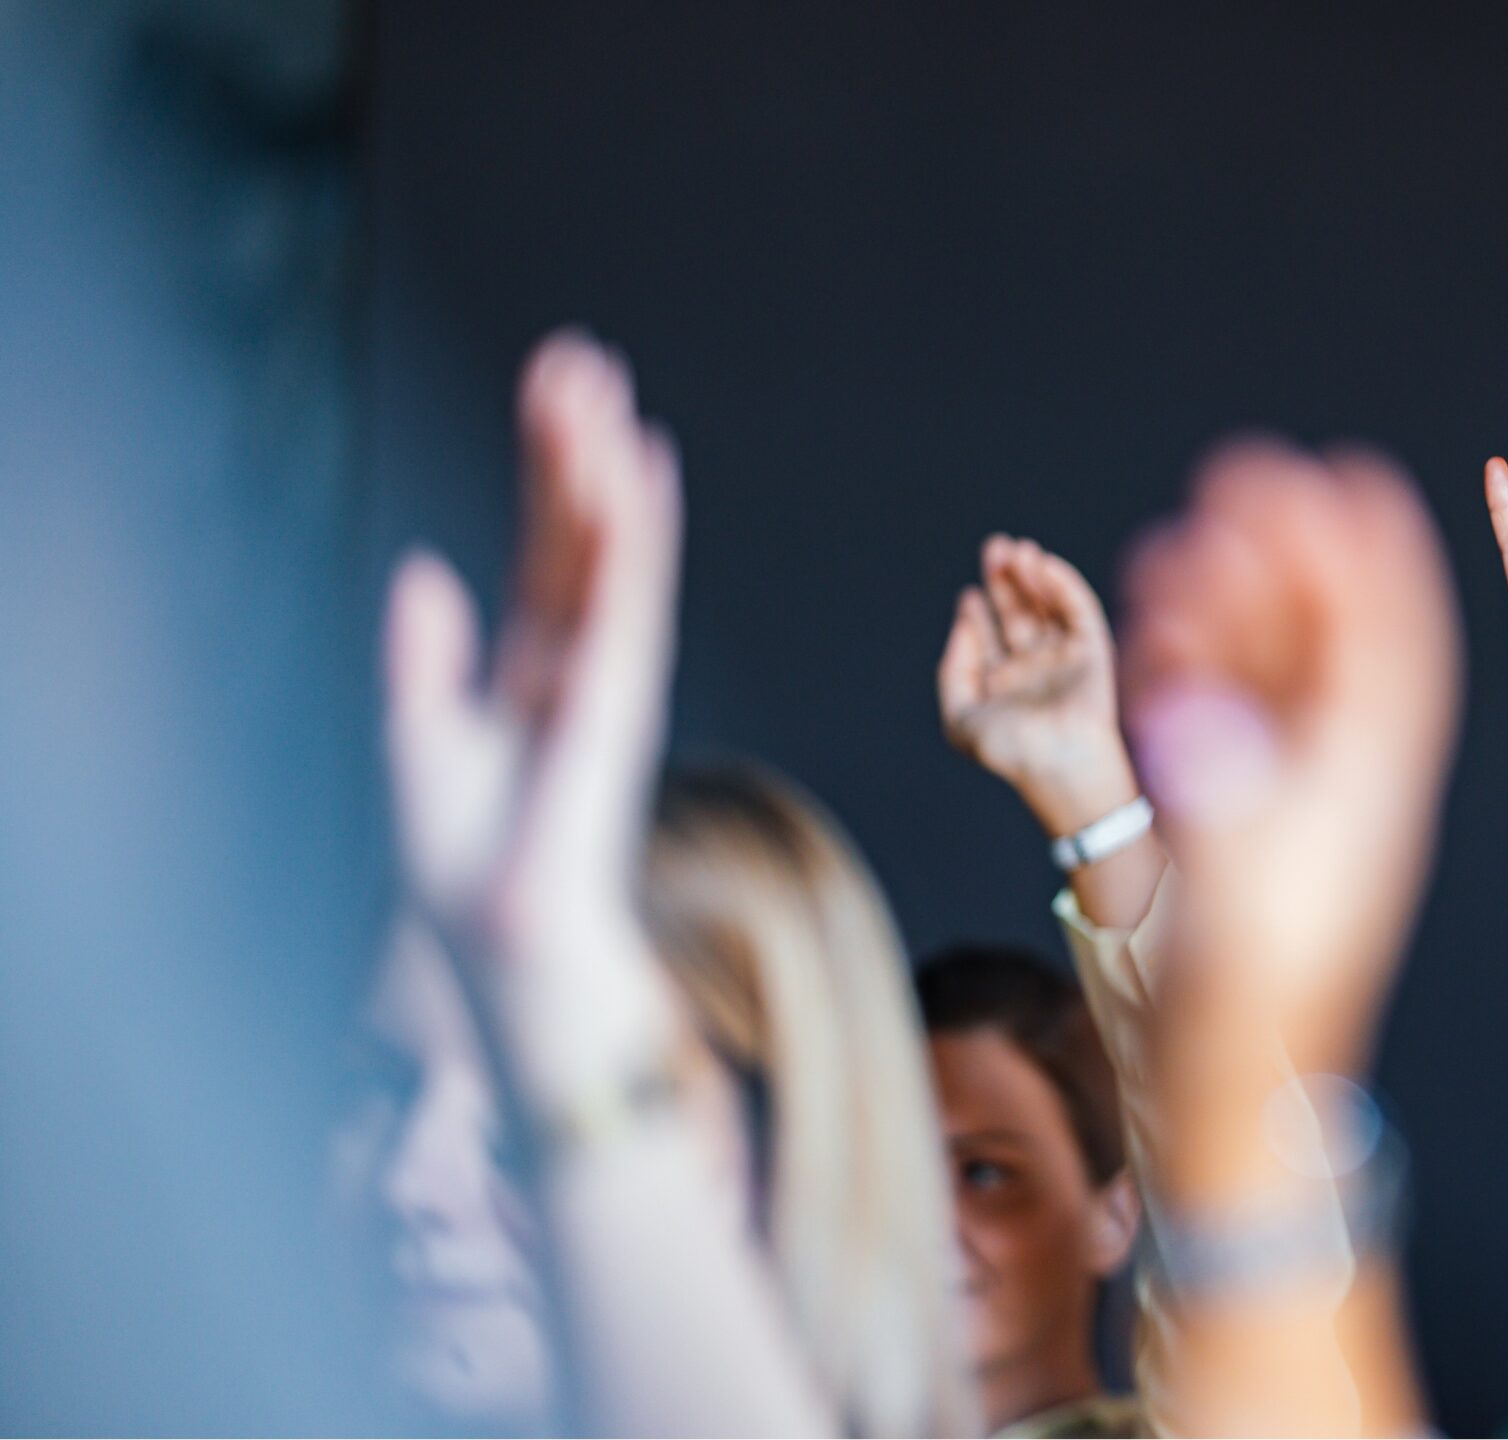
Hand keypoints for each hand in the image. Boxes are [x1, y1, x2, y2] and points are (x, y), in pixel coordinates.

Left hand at [381, 331, 684, 1089]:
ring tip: (601, 390)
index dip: (547, 467)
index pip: (544, 545)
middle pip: (578, 531)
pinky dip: (629, 535)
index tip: (557, 384)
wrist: (501, 940)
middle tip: (581, 355)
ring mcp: (602, 673)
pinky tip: (634, 471)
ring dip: (604, 468)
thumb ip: (423, 653)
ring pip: (606, 550)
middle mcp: (577, 657)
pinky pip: (620, 597)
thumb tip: (421, 566)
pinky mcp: (609, 698)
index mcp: (533, 662)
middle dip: (577, 444)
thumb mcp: (419, 736)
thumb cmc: (464, 860)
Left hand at [937, 534, 1137, 835]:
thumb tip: (963, 625)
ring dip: (1033, 576)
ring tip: (1016, 550)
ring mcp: (1064, 659)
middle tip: (994, 547)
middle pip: (1019, 614)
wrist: (1058, 764)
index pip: (991, 638)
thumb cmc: (1009, 751)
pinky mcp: (1092, 651)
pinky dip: (1062, 584)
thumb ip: (953, 671)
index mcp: (1004, 687)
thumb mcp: (960, 718)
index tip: (968, 596)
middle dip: (1005, 581)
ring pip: (1047, 607)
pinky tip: (1042, 565)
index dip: (979, 612)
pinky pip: (1078, 610)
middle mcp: (1034, 670)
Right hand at [1119, 440, 1461, 1069]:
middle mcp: (1342, 783)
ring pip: (1273, 676)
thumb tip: (1194, 716)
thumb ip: (1222, 802)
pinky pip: (1229, 720)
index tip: (1355, 479)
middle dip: (1291, 556)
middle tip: (1247, 475)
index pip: (1389, 653)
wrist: (1232, 1091)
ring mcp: (1291, 797)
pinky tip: (1162, 623)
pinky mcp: (1243, 819)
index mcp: (1371, 794)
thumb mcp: (1242, 904)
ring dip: (1235, 602)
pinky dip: (1199, 666)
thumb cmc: (1251, 1009)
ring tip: (1187, 538)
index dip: (1375, 560)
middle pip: (1328, 643)